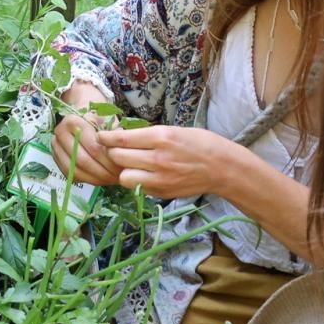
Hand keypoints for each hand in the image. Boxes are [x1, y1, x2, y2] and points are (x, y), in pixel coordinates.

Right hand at [51, 82, 120, 185]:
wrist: (82, 113)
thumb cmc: (99, 117)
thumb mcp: (110, 121)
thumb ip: (116, 136)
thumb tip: (123, 155)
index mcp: (72, 121)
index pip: (93, 147)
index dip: (110, 160)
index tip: (123, 166)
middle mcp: (60, 133)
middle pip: (83, 161)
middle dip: (103, 172)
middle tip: (119, 177)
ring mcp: (55, 147)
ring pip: (76, 170)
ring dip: (95, 178)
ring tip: (112, 179)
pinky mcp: (56, 158)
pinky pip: (71, 175)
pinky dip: (87, 179)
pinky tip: (101, 179)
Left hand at [95, 124, 239, 200]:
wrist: (223, 168)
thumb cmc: (200, 144)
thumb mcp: (174, 130)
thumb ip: (148, 136)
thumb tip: (122, 137)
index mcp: (161, 137)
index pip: (122, 139)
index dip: (107, 138)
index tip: (101, 136)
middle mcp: (158, 159)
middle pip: (118, 158)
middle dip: (113, 153)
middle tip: (117, 150)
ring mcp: (160, 178)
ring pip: (124, 177)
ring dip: (123, 170)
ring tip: (131, 165)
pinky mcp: (162, 192)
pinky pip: (138, 187)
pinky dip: (137, 181)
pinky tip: (144, 174)